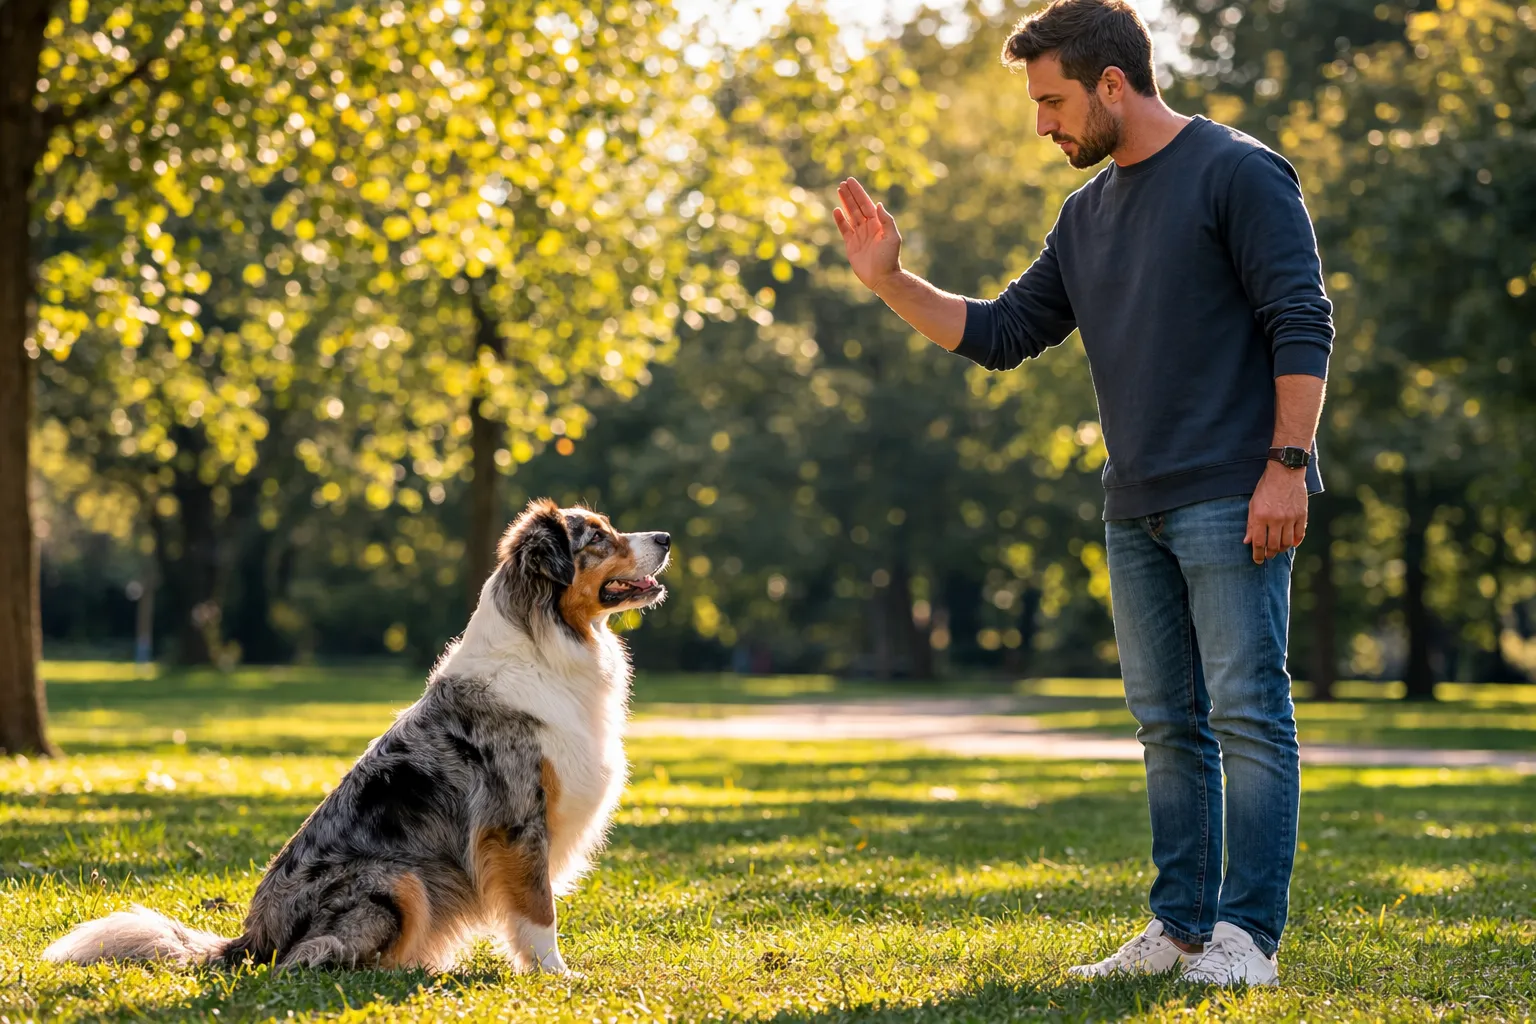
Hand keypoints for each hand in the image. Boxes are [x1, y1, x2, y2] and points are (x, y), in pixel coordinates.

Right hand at [833, 177, 901, 292]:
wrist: (882, 278)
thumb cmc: (890, 259)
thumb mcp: (893, 238)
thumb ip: (886, 221)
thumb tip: (878, 204)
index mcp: (878, 224)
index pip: (866, 204)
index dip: (859, 193)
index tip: (851, 182)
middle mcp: (868, 227)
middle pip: (857, 207)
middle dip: (850, 195)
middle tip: (843, 183)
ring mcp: (859, 236)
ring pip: (850, 215)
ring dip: (845, 203)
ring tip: (839, 190)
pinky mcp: (851, 245)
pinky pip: (844, 229)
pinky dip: (840, 220)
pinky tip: (836, 210)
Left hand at [1244, 462, 1307, 563]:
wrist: (1285, 472)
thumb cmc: (1266, 487)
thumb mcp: (1253, 504)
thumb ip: (1251, 524)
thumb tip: (1247, 542)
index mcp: (1261, 516)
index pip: (1259, 543)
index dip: (1257, 554)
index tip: (1257, 560)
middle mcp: (1276, 519)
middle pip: (1273, 545)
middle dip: (1269, 554)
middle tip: (1268, 556)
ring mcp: (1290, 518)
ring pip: (1287, 543)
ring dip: (1282, 549)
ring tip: (1278, 549)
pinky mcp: (1302, 515)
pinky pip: (1300, 534)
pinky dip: (1295, 542)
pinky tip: (1291, 543)